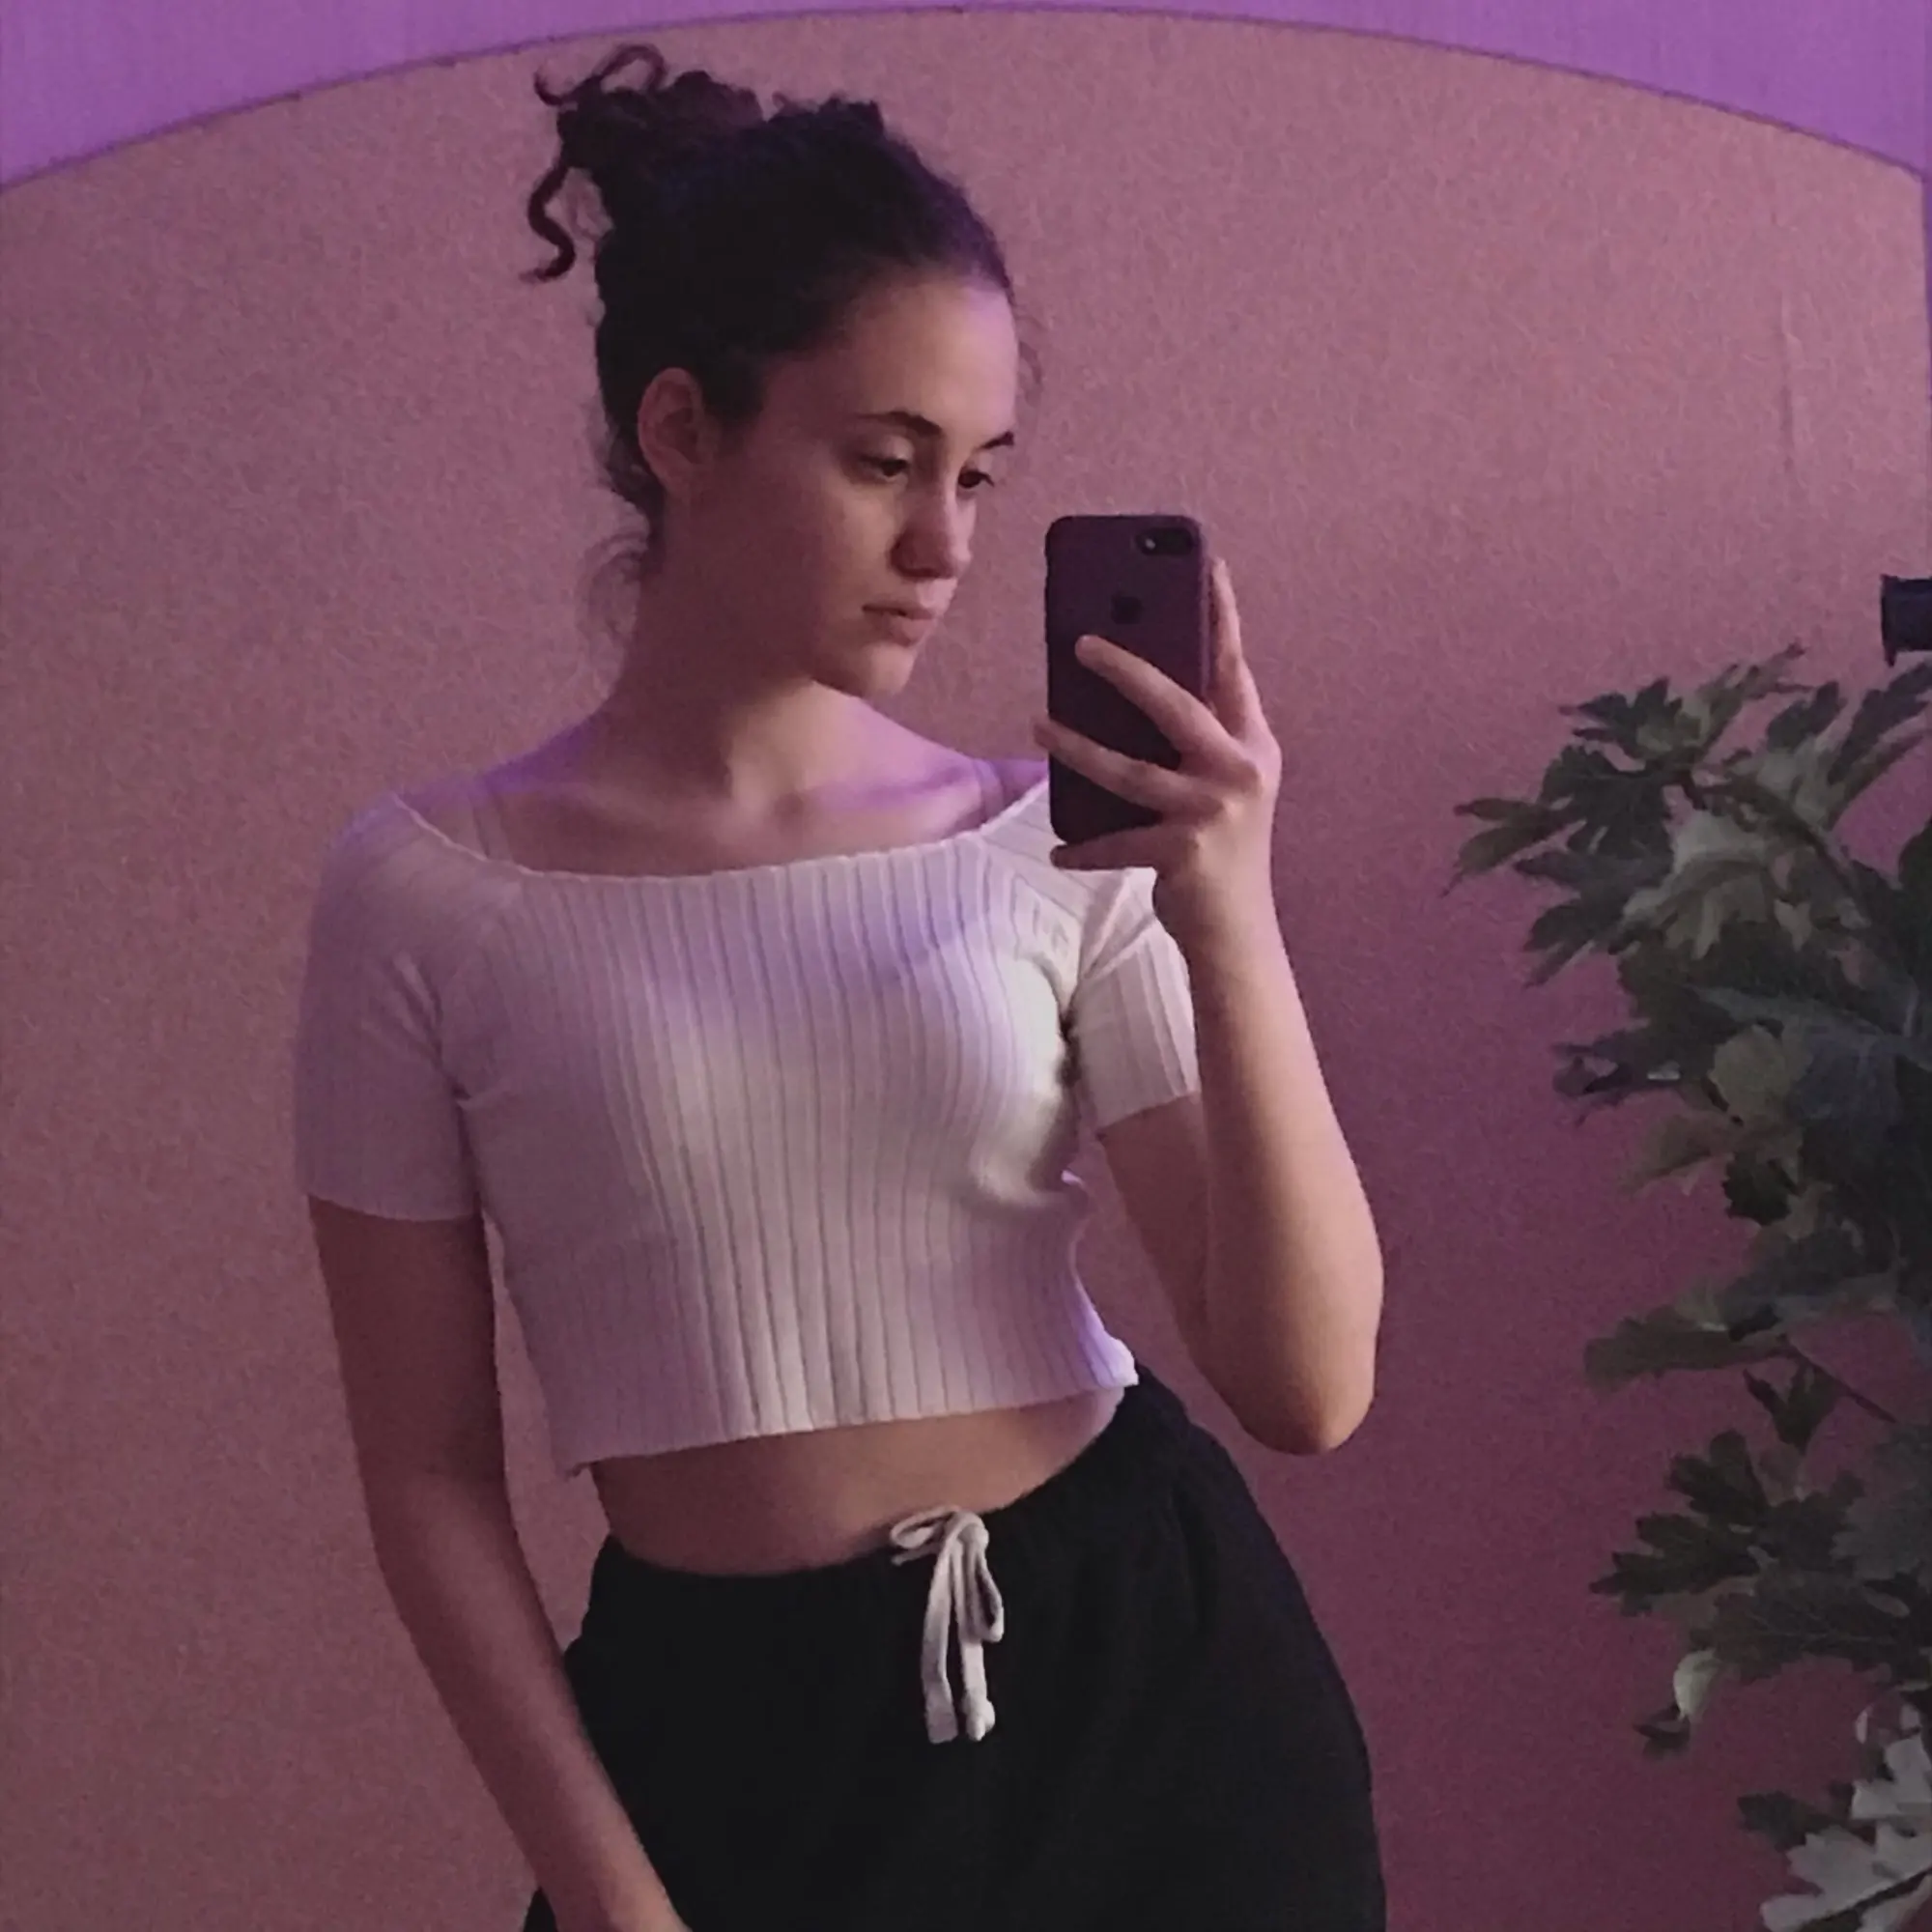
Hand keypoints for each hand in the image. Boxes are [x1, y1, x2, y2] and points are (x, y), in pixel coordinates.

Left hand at [1031, 553, 1283, 953]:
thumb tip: (1120, 698)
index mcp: (1252, 745)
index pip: (1234, 668)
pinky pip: (1118, 843)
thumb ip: (1190, 745)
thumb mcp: (1218, 789)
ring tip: (1039, 725)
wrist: (1238, 935)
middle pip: (1178, 705)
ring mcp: (1213, 812)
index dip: (1222, 615)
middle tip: (1082, 643)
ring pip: (1131, 770)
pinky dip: (1085, 849)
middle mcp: (1240, 771)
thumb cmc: (1219, 853)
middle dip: (1127, 670)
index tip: (1209, 564)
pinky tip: (1058, 852)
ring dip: (1078, 747)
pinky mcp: (1184, 853)